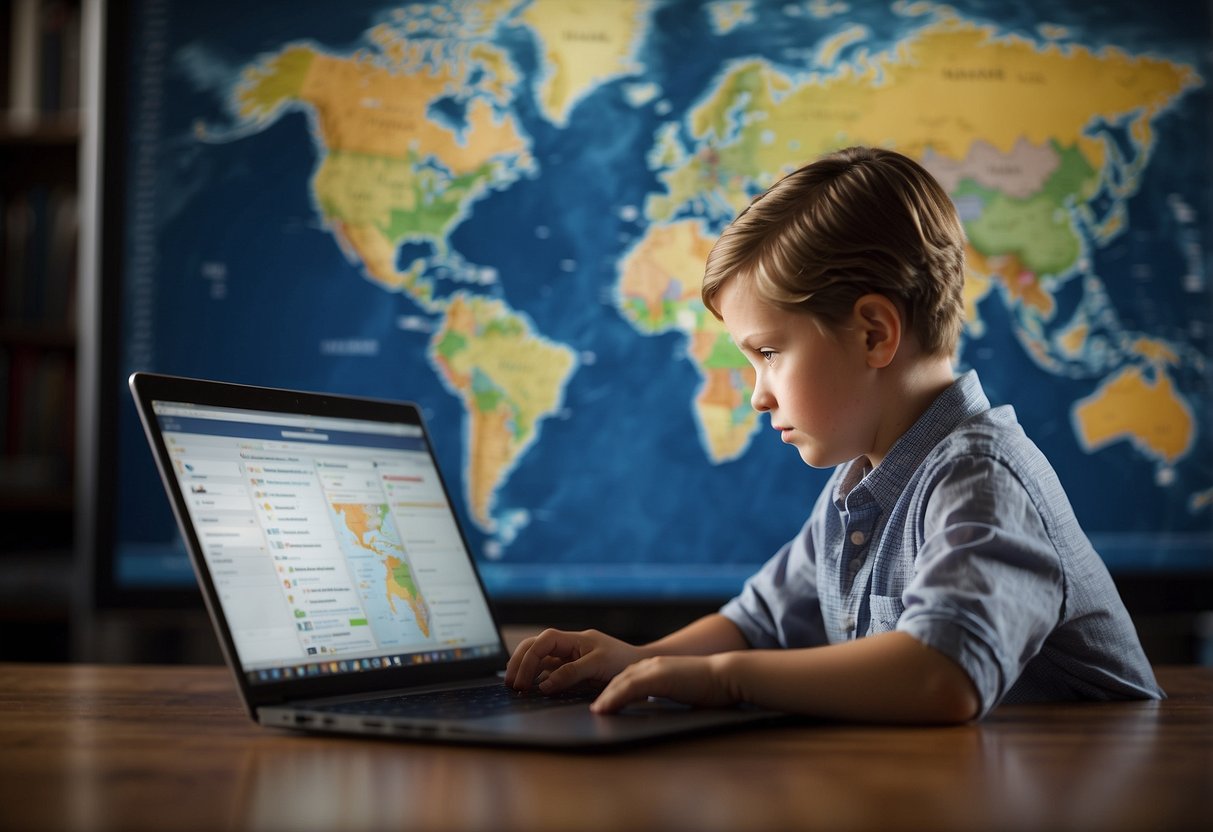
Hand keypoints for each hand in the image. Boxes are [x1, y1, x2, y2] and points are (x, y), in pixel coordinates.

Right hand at [504, 629, 642, 692]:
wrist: (643, 669)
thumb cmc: (624, 663)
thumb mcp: (598, 666)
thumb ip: (570, 674)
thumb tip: (543, 686)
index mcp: (575, 639)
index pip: (543, 642)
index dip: (529, 658)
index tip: (523, 681)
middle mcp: (569, 646)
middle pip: (534, 646)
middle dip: (519, 662)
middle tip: (511, 684)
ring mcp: (569, 657)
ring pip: (539, 658)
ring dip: (525, 670)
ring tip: (515, 687)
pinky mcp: (571, 669)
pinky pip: (548, 671)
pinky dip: (536, 678)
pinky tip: (531, 689)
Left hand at [590, 654, 739, 713]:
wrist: (728, 676)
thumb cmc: (712, 687)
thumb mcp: (685, 690)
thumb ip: (670, 695)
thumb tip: (662, 708)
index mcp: (660, 667)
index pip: (630, 678)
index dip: (615, 690)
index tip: (604, 703)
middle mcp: (653, 665)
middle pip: (620, 678)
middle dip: (605, 692)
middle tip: (594, 708)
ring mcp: (655, 669)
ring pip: (621, 682)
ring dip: (605, 697)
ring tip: (595, 712)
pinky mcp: (659, 677)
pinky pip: (629, 688)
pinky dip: (614, 698)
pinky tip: (603, 709)